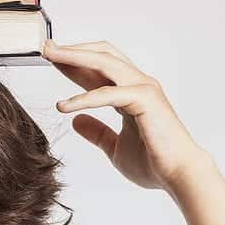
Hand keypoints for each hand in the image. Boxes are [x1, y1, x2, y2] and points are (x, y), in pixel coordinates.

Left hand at [43, 39, 208, 191]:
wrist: (178, 176)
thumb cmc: (154, 162)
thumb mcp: (114, 147)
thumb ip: (97, 133)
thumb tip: (76, 121)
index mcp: (131, 93)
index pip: (98, 70)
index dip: (74, 63)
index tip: (51, 59)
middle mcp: (138, 84)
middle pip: (101, 54)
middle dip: (72, 50)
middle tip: (46, 48)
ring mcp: (143, 88)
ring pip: (104, 62)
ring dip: (75, 57)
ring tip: (50, 57)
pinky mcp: (145, 100)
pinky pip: (108, 94)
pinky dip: (84, 98)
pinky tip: (63, 106)